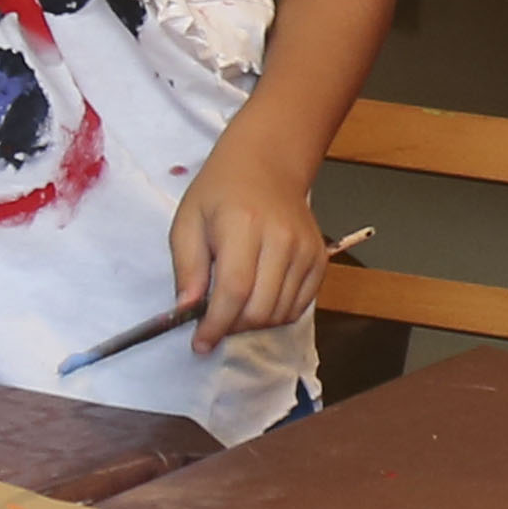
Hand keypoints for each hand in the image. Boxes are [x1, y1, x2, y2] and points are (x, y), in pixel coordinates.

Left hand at [169, 141, 334, 343]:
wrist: (267, 165)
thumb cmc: (220, 192)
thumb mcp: (187, 222)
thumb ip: (187, 268)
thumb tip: (187, 311)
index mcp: (243, 226)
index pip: (234, 290)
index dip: (216, 324)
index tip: (200, 343)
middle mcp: (281, 239)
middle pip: (260, 309)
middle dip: (233, 327)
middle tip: (215, 322)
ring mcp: (306, 251)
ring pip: (280, 314)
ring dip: (253, 323)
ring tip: (235, 308)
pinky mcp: (320, 259)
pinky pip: (299, 307)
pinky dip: (276, 315)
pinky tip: (258, 300)